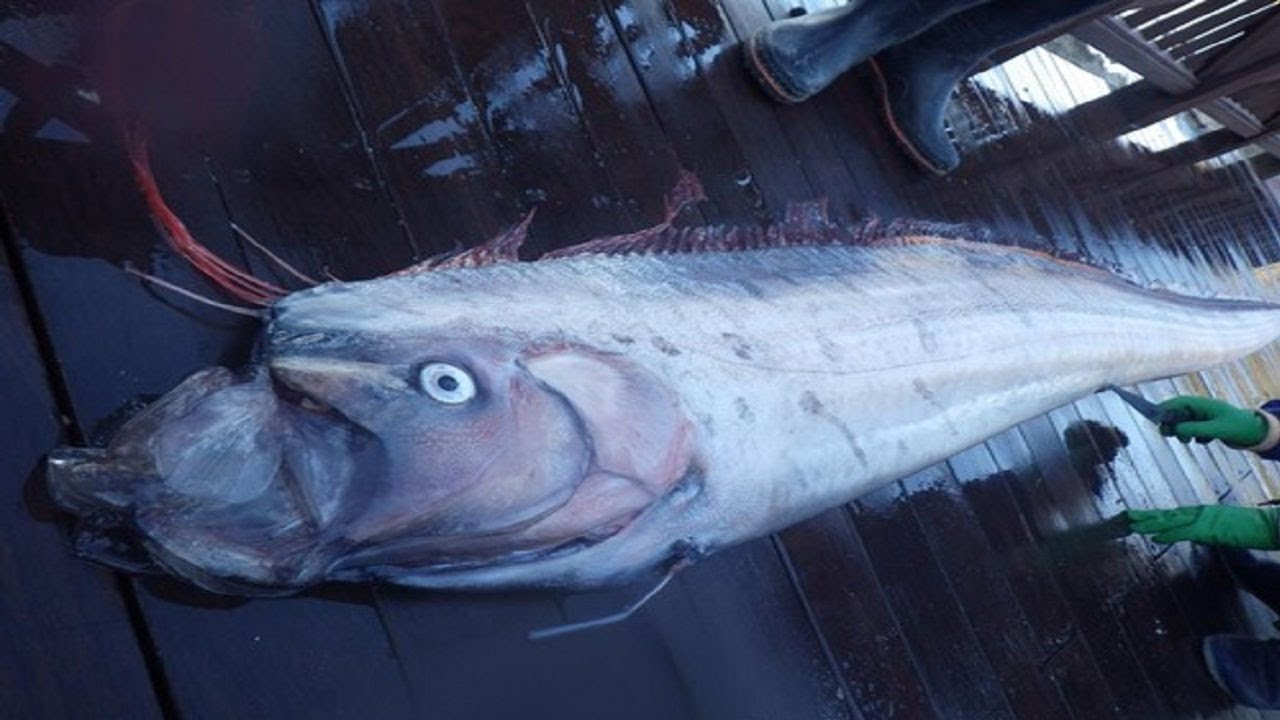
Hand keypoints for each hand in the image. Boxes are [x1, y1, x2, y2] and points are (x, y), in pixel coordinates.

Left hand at [1127, 505, 1279, 548]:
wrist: (1270, 524)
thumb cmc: (1253, 528)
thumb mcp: (1227, 530)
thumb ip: (1210, 532)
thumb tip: (1198, 537)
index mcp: (1203, 513)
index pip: (1174, 515)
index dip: (1156, 516)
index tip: (1140, 516)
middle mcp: (1200, 513)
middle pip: (1167, 515)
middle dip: (1146, 516)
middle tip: (1126, 516)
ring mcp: (1204, 520)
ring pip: (1171, 522)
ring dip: (1150, 524)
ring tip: (1131, 525)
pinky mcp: (1209, 529)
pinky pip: (1184, 533)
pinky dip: (1167, 535)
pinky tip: (1153, 538)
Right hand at [1156, 395, 1266, 446]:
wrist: (1254, 432)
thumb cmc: (1236, 427)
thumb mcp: (1215, 429)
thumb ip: (1194, 428)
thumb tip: (1174, 429)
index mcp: (1199, 403)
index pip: (1174, 403)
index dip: (1162, 410)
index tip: (1153, 420)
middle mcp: (1197, 408)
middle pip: (1173, 414)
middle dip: (1171, 425)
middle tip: (1172, 436)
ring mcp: (1200, 417)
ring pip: (1180, 424)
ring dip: (1181, 433)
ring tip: (1191, 441)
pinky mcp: (1203, 426)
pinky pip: (1189, 430)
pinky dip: (1193, 436)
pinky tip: (1206, 440)